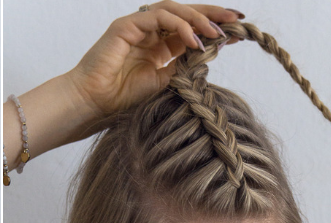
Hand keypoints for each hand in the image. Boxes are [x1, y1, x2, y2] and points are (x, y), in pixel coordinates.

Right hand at [65, 3, 239, 123]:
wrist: (93, 104)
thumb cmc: (121, 99)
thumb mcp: (164, 81)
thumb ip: (183, 65)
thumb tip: (209, 50)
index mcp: (158, 45)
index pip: (189, 28)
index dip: (212, 26)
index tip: (236, 30)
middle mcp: (148, 31)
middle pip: (184, 13)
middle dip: (212, 14)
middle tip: (236, 19)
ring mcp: (137, 25)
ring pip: (173, 9)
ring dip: (198, 18)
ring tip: (216, 33)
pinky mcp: (126, 24)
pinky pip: (159, 16)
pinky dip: (180, 26)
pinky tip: (193, 40)